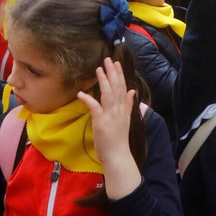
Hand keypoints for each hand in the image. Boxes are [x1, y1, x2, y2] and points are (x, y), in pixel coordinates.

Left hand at [77, 58, 140, 200]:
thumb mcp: (126, 120)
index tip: (116, 63)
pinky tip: (81, 93)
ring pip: (108, 94)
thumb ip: (129, 105)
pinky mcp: (101, 122)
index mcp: (124, 109)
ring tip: (99, 69)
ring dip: (103, 81)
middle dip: (112, 73)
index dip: (119, 75)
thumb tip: (133, 91)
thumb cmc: (119, 140)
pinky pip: (95, 108)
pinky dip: (88, 100)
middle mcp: (118, 110)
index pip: (123, 88)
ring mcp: (110, 115)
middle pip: (116, 88)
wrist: (118, 156)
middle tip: (108, 59)